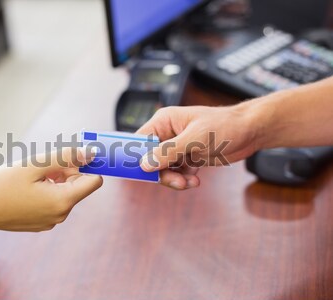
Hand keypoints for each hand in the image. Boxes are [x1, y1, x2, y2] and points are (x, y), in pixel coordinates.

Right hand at [0, 147, 102, 231]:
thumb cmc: (3, 183)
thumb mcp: (36, 164)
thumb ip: (67, 156)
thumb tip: (92, 153)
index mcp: (63, 201)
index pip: (94, 181)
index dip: (86, 165)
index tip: (70, 156)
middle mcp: (60, 215)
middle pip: (78, 186)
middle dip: (67, 171)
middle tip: (43, 163)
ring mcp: (50, 222)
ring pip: (65, 193)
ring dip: (55, 179)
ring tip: (31, 175)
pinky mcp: (40, 223)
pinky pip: (53, 203)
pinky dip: (46, 190)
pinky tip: (26, 186)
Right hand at [137, 105, 258, 189]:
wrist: (250, 132)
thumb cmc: (225, 126)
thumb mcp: (195, 139)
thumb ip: (168, 152)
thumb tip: (144, 164)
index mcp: (164, 122)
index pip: (139, 141)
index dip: (135, 157)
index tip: (138, 173)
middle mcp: (167, 134)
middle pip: (149, 159)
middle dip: (161, 173)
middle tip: (175, 181)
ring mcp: (177, 147)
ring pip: (162, 169)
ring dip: (173, 178)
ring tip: (189, 181)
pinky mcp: (187, 157)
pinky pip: (176, 173)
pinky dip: (183, 179)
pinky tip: (195, 179)